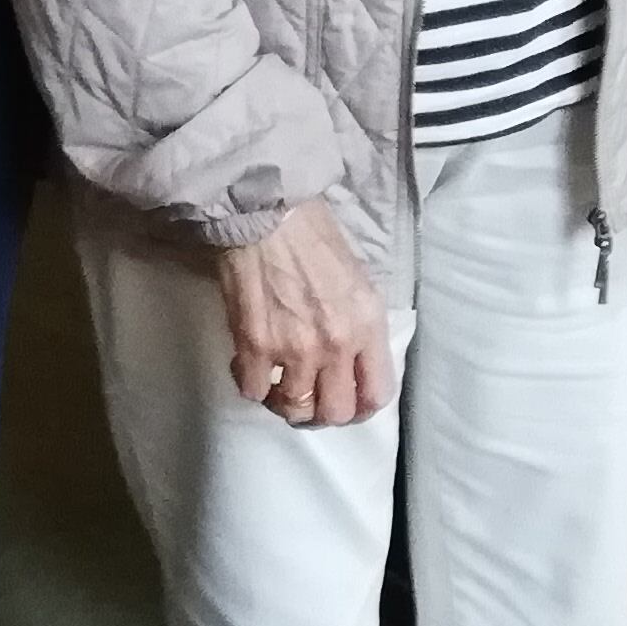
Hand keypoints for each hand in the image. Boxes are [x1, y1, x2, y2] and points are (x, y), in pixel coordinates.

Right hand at [217, 197, 393, 425]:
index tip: (345, 402)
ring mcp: (294, 349)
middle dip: (322, 413)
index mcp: (367, 325)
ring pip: (294, 410)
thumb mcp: (358, 280)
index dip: (360, 408)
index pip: (377, 395)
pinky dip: (252, 384)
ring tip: (276, 385)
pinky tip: (249, 365)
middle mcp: (336, 345)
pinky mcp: (255, 345)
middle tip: (308, 397)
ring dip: (284, 402)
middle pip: (336, 413)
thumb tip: (351, 358)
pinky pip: (254, 391)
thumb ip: (359, 325)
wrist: (264, 211)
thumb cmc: (312, 234)